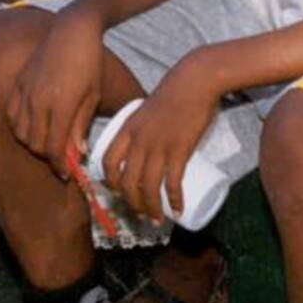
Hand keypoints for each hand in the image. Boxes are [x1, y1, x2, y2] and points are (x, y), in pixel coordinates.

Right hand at [6, 9, 104, 178]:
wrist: (72, 31)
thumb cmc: (89, 63)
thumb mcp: (92, 96)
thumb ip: (80, 126)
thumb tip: (76, 153)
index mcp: (62, 105)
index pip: (55, 148)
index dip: (60, 165)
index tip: (67, 173)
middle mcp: (39, 101)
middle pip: (36, 144)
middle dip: (48, 156)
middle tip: (61, 157)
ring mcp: (26, 91)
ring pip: (20, 132)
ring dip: (33, 142)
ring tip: (47, 141)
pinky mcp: (19, 83)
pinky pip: (11, 114)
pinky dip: (19, 126)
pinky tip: (32, 125)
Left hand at [101, 53, 219, 222]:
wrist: (194, 82)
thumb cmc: (171, 95)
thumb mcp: (144, 111)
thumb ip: (139, 129)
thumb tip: (141, 150)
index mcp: (127, 129)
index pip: (107, 162)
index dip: (109, 182)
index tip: (117, 193)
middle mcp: (138, 140)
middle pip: (126, 182)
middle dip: (132, 204)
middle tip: (141, 213)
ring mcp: (158, 146)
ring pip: (148, 187)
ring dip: (152, 209)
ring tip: (158, 219)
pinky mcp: (179, 150)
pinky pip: (172, 183)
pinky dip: (174, 200)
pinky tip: (178, 210)